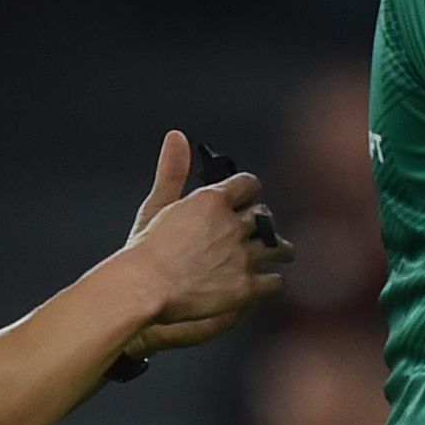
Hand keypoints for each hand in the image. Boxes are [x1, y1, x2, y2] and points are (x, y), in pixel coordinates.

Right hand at [117, 130, 289, 357]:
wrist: (143, 289)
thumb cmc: (144, 251)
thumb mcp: (157, 206)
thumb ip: (172, 172)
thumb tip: (177, 135)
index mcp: (212, 201)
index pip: (249, 185)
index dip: (249, 192)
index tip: (247, 199)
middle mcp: (232, 226)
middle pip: (264, 217)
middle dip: (263, 222)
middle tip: (261, 229)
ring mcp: (242, 257)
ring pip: (279, 248)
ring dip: (280, 249)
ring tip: (281, 253)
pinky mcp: (246, 288)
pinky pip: (274, 282)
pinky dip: (272, 281)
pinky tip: (267, 282)